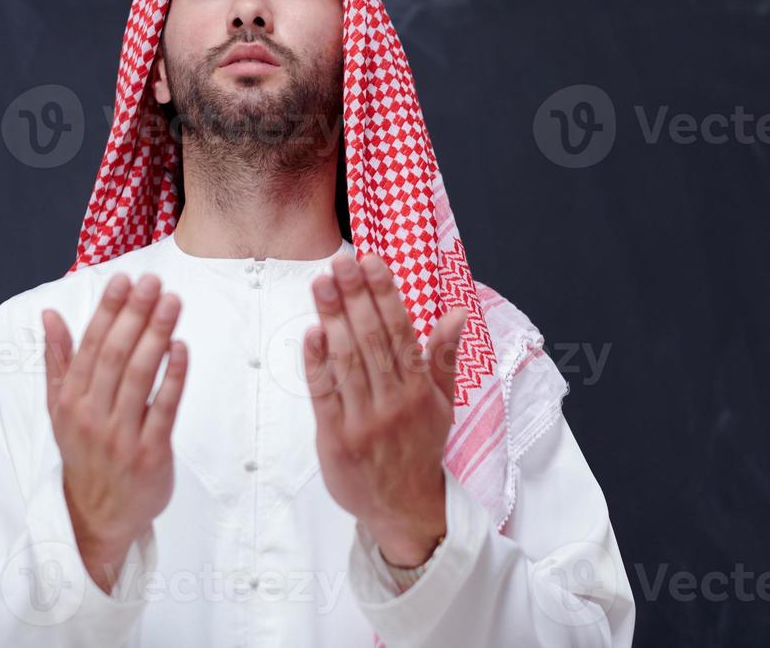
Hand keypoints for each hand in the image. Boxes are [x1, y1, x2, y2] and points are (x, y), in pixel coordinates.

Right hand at [42, 274, 187, 592]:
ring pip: (139, 376)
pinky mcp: (150, 453)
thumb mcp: (60, 409)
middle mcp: (91, 416)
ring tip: (171, 302)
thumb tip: (50, 314)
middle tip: (153, 282)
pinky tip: (182, 347)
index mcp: (69, 402)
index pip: (89, 346)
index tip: (123, 279)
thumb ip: (58, 360)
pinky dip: (173, 376)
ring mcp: (121, 436)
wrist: (97, 518)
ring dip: (156, 335)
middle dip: (134, 314)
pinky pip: (164, 408)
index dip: (108, 311)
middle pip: (115, 356)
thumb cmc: (84, 453)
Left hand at [302, 253, 468, 566]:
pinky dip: (318, 363)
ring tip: (321, 283)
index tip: (371, 261)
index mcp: (420, 388)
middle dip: (355, 296)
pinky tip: (311, 332)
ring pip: (348, 360)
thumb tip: (457, 311)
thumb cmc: (420, 447)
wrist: (405, 508)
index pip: (401, 331)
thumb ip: (444, 355)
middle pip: (372, 339)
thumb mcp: (442, 403)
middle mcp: (394, 401)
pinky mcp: (336, 439)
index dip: (385, 293)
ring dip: (333, 318)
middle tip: (339, 261)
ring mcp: (365, 420)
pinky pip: (325, 394)